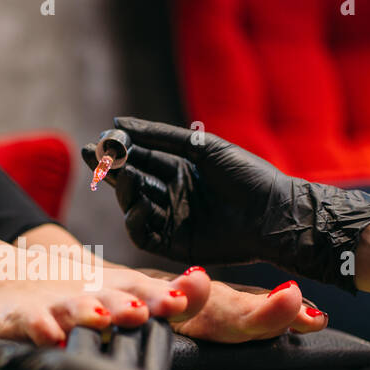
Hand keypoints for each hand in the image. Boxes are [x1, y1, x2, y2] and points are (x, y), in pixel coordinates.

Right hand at [83, 116, 369, 291]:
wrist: (277, 215)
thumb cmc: (248, 176)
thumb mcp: (204, 148)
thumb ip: (161, 136)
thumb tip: (119, 122)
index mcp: (183, 170)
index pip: (142, 159)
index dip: (119, 151)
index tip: (98, 141)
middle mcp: (176, 195)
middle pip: (133, 183)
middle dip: (112, 170)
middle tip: (92, 157)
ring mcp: (176, 221)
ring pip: (136, 207)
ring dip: (125, 192)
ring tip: (122, 176)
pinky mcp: (178, 246)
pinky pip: (146, 235)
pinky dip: (136, 222)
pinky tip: (137, 206)